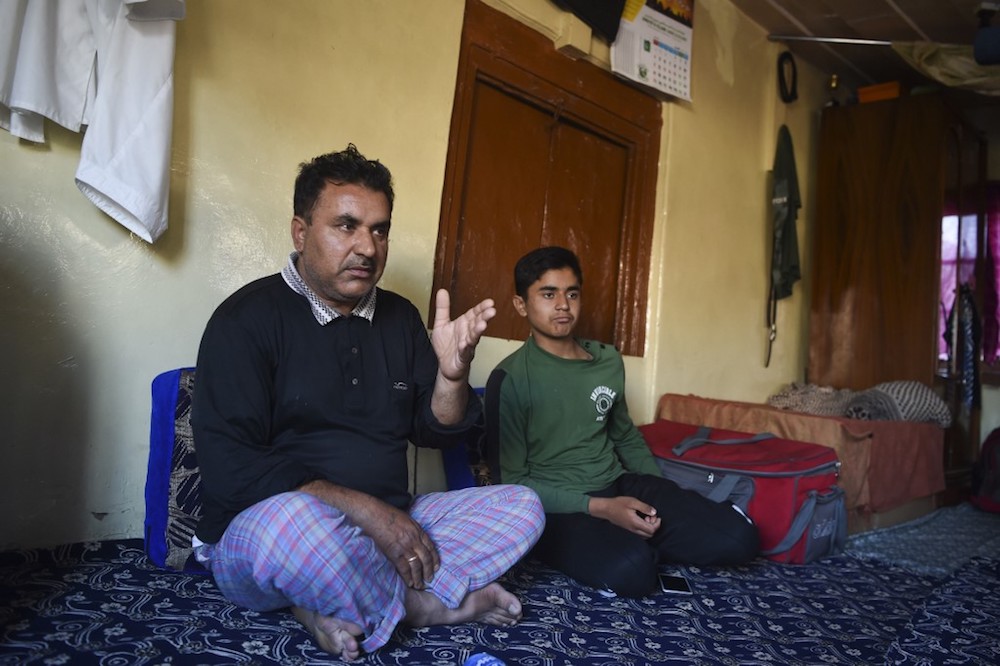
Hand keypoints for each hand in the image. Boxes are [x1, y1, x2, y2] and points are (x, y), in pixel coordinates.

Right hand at [299, 481, 439, 588]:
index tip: (436, 567)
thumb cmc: (387, 513)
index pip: (431, 547)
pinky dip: (407, 577)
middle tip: (430, 579)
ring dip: (419, 577)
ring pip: (416, 566)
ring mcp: (404, 546)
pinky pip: (403, 568)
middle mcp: (413, 539)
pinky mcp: (393, 552)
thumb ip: (413, 530)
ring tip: (420, 585)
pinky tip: (409, 583)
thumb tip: (417, 539)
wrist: (372, 513)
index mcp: (417, 529)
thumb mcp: (406, 519)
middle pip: (425, 558)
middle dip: (429, 571)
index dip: (434, 559)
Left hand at [431, 289, 495, 381]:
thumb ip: (443, 308)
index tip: (490, 302)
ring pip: (474, 337)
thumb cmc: (446, 346)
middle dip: (484, 317)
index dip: (481, 308)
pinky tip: (465, 344)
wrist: (445, 366)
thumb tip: (442, 290)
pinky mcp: (462, 357)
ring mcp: (467, 346)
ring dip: (478, 331)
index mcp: (464, 324)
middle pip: (477, 323)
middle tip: (492, 311)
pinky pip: (464, 352)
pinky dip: (465, 348)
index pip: (475, 313)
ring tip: (482, 325)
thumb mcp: (441, 324)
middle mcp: (468, 333)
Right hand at [589, 496, 660, 537]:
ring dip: (649, 527)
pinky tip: (641, 519)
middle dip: (654, 526)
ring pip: (645, 535)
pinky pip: (640, 533)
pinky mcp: (629, 529)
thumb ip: (644, 507)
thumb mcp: (632, 502)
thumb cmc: (618, 504)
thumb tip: (654, 512)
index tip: (656, 516)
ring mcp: (631, 531)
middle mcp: (634, 529)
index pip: (651, 530)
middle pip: (649, 535)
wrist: (606, 509)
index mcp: (635, 523)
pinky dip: (644, 528)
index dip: (657, 524)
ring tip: (646, 517)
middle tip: (651, 516)